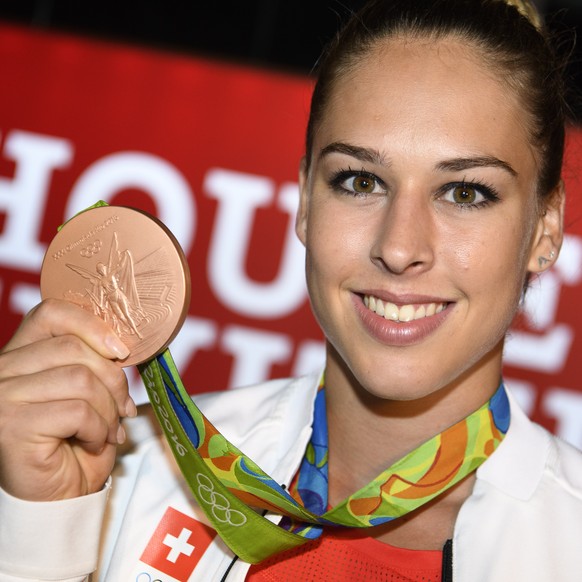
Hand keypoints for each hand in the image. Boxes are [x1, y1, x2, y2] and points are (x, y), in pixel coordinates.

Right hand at [0, 299, 133, 500]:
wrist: (59, 497)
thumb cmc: (77, 442)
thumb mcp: (90, 391)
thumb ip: (96, 361)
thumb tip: (121, 346)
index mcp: (21, 354)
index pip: (52, 313)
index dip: (92, 326)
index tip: (121, 351)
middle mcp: (3, 371)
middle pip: (74, 347)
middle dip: (113, 379)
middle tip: (122, 408)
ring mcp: (3, 397)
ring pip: (80, 378)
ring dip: (108, 408)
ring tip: (109, 429)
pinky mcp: (12, 426)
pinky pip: (77, 410)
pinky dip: (99, 428)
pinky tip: (95, 442)